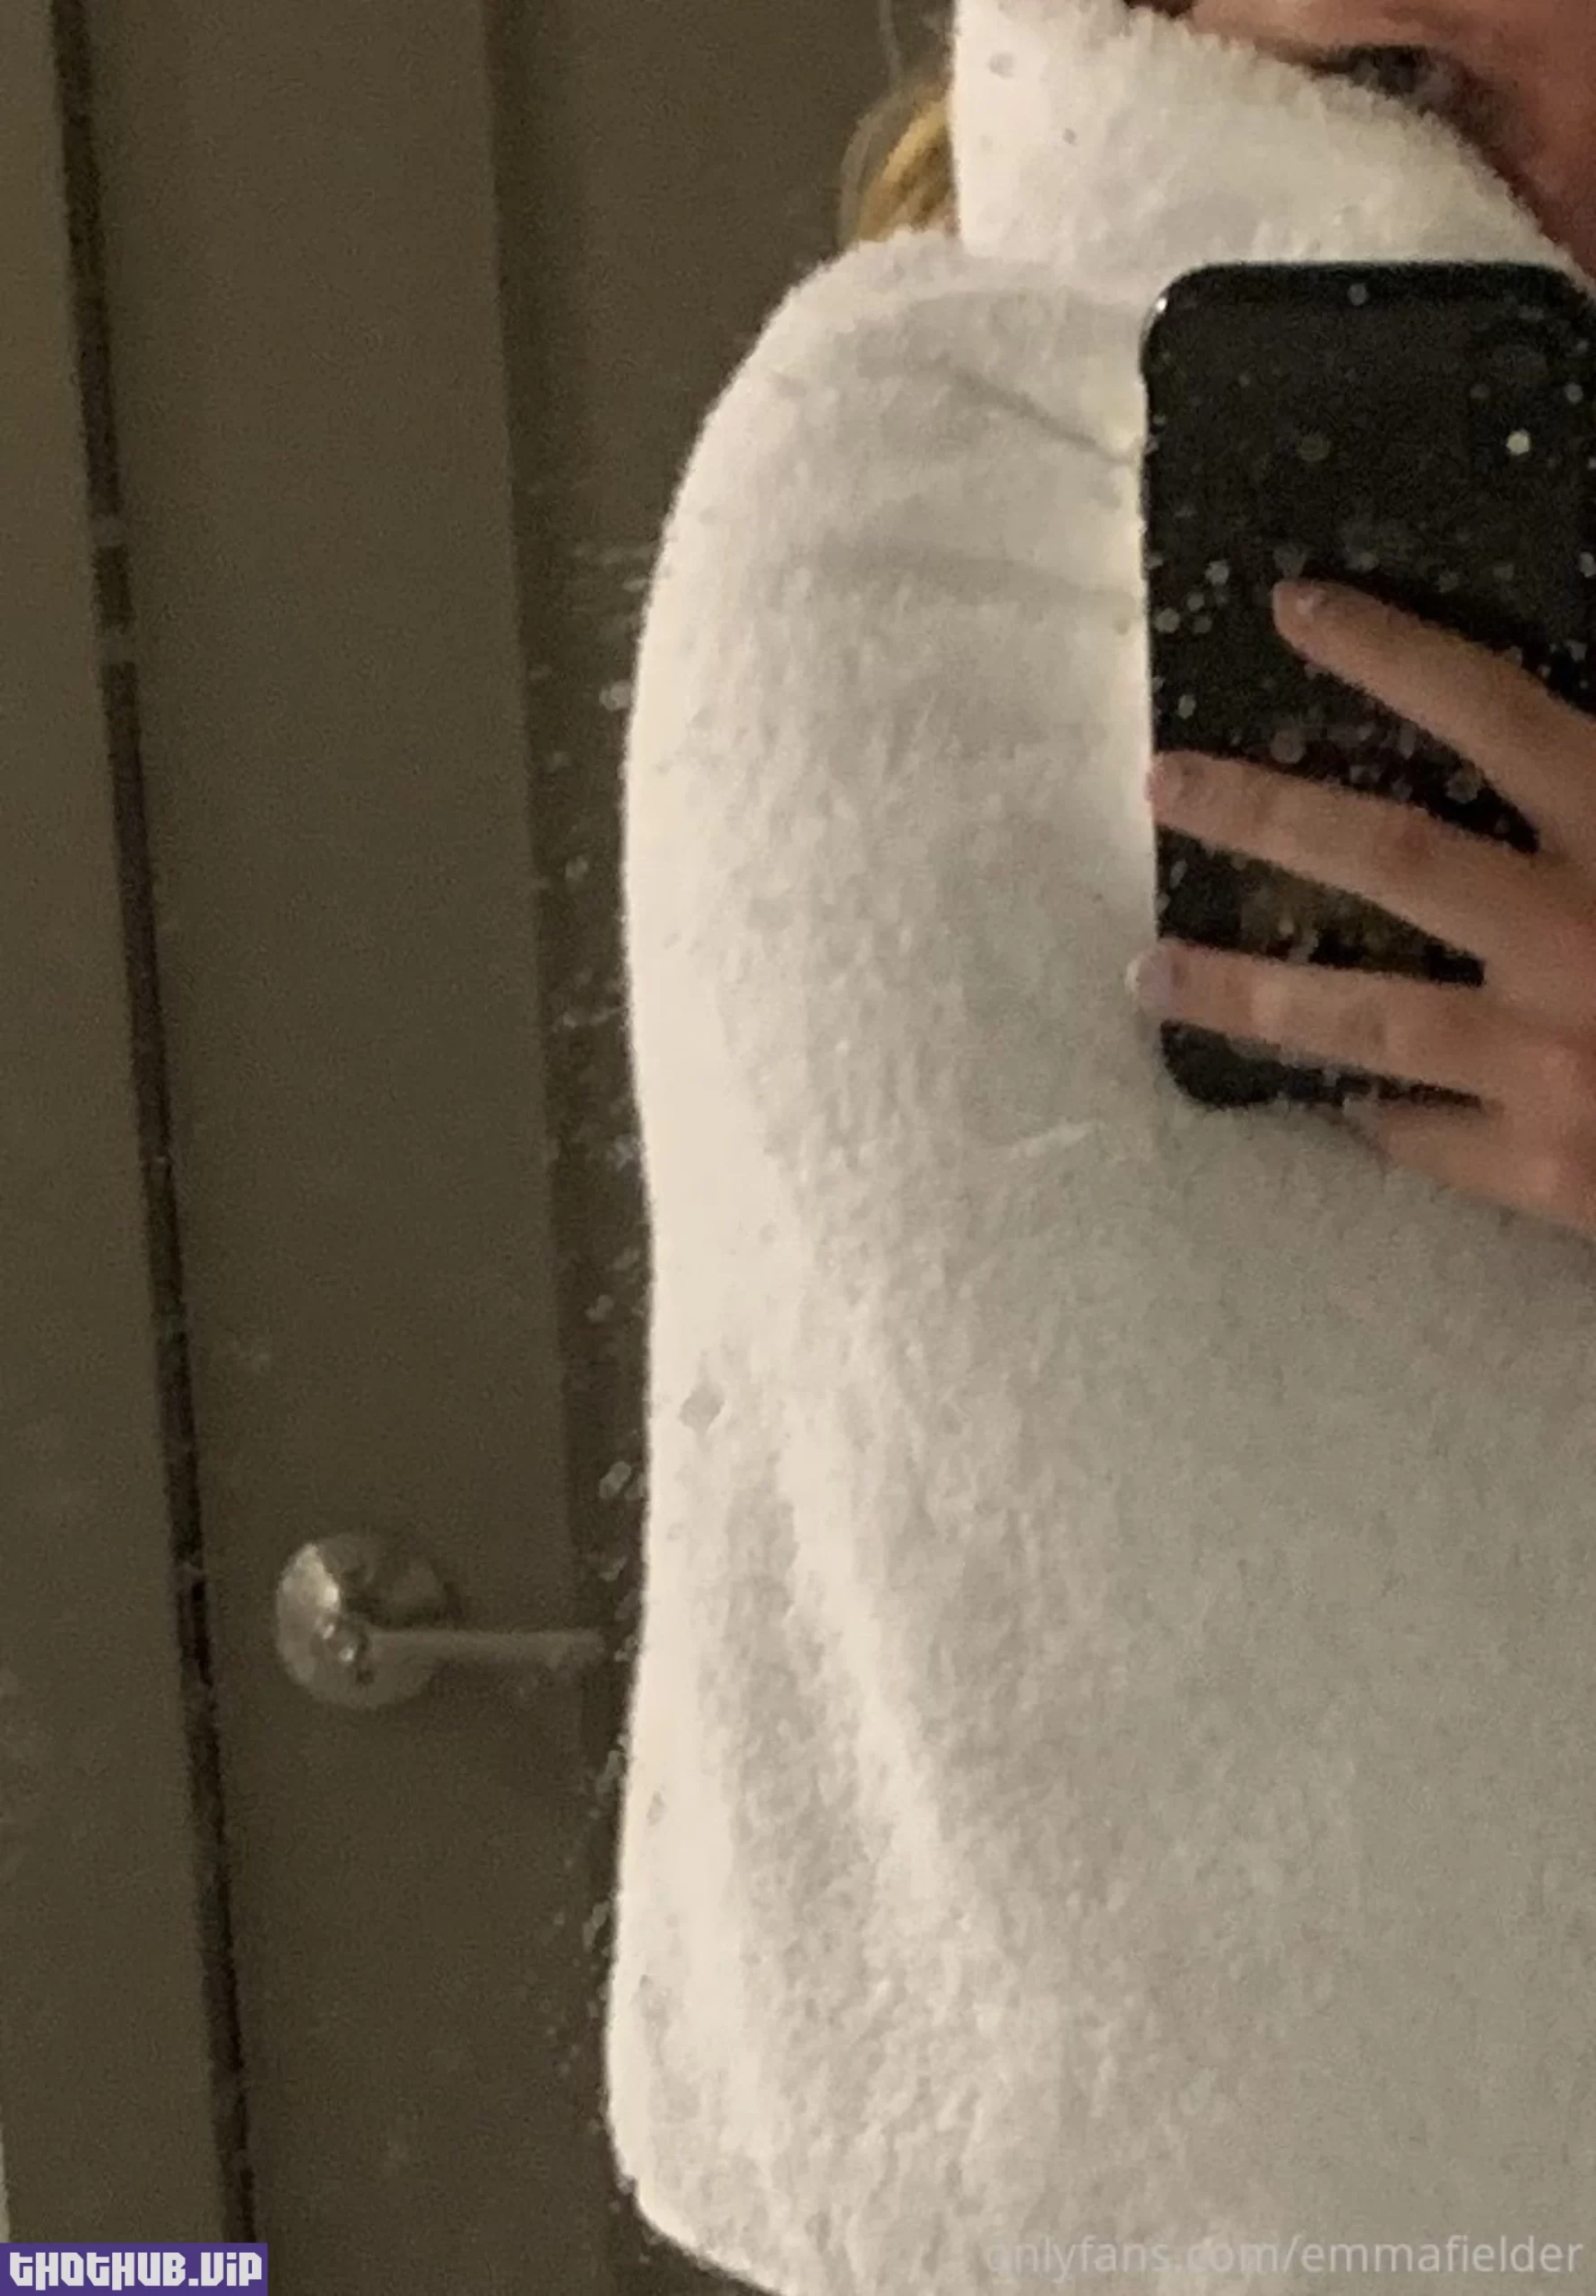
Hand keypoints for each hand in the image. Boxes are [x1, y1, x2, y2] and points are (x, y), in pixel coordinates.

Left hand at [1129, 578, 1595, 1239]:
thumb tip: (1534, 746)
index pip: (1493, 712)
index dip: (1390, 653)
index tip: (1294, 609)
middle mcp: (1574, 936)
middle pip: (1383, 858)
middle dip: (1261, 813)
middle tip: (1159, 783)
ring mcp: (1549, 1064)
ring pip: (1359, 1017)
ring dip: (1243, 993)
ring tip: (1146, 974)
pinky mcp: (1547, 1175)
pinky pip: (1425, 1139)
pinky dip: (1372, 1116)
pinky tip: (1321, 1104)